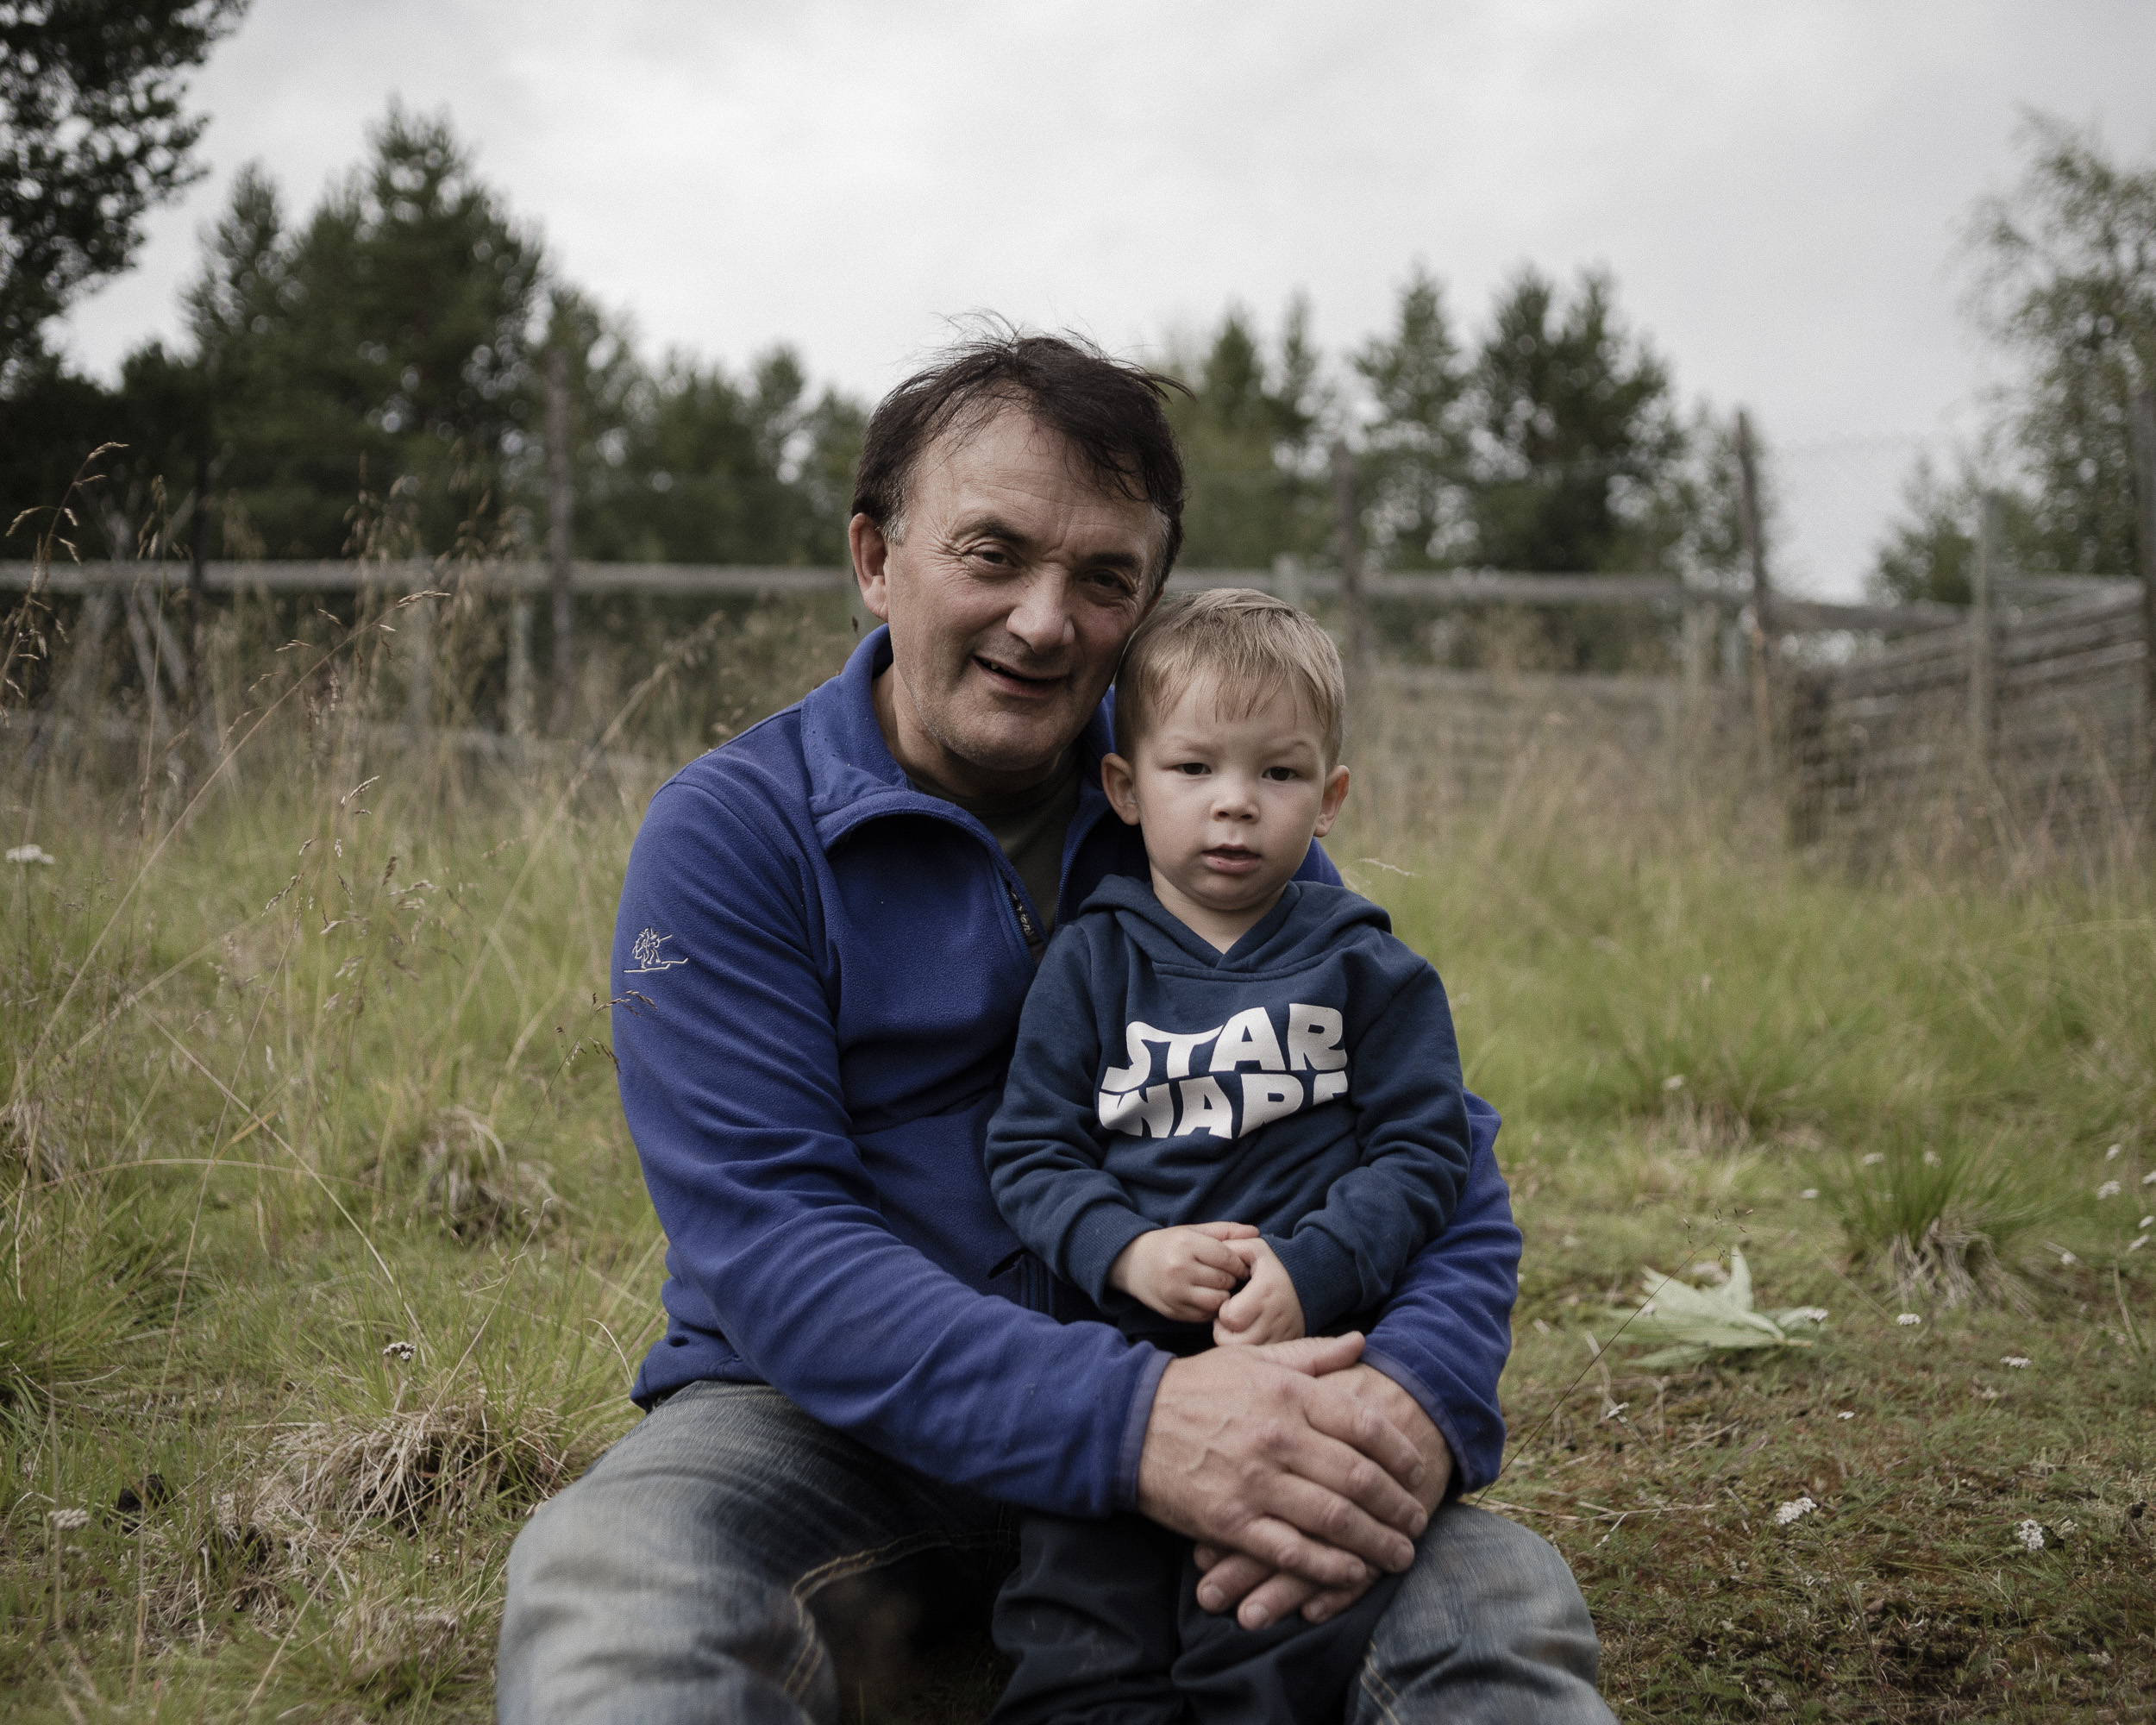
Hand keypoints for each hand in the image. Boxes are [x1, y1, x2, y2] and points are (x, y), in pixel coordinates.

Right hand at [1109, 1222, 1258, 1322]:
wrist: (1131, 1263)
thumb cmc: (1168, 1245)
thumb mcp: (1193, 1231)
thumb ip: (1225, 1231)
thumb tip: (1256, 1233)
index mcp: (1186, 1245)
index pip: (1227, 1257)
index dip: (1239, 1263)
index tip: (1240, 1265)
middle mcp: (1179, 1269)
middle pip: (1224, 1280)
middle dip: (1231, 1279)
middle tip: (1228, 1276)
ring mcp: (1175, 1293)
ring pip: (1218, 1301)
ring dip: (1223, 1295)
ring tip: (1217, 1287)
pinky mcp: (1173, 1312)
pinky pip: (1205, 1315)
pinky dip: (1210, 1308)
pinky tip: (1204, 1297)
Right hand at [1136, 1335, 1427, 1606]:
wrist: (1127, 1422)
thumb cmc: (1196, 1387)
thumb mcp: (1252, 1358)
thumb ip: (1312, 1355)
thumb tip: (1363, 1342)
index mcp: (1288, 1393)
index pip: (1364, 1424)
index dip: (1401, 1453)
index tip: (1417, 1471)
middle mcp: (1278, 1437)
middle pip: (1359, 1478)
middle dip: (1398, 1506)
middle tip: (1418, 1521)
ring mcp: (1255, 1482)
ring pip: (1335, 1518)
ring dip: (1377, 1542)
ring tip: (1400, 1555)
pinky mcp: (1231, 1522)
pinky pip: (1293, 1552)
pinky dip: (1330, 1568)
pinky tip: (1354, 1573)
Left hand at [1212, 1238, 1304, 1346]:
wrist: (1314, 1277)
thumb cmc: (1278, 1262)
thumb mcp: (1255, 1248)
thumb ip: (1230, 1249)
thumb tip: (1209, 1255)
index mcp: (1264, 1293)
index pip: (1230, 1317)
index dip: (1222, 1311)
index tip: (1227, 1302)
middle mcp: (1275, 1317)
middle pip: (1235, 1342)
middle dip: (1224, 1331)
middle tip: (1229, 1318)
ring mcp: (1283, 1333)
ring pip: (1248, 1352)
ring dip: (1237, 1342)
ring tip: (1239, 1326)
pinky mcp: (1289, 1343)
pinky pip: (1264, 1355)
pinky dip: (1253, 1348)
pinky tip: (1252, 1332)